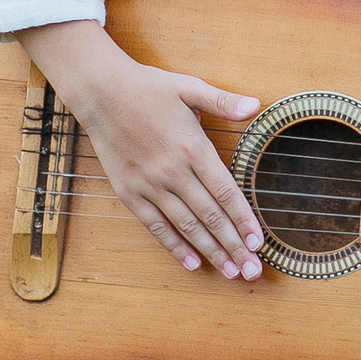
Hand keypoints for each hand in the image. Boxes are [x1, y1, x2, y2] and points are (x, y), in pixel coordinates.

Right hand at [15, 20, 264, 280]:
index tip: (259, 241)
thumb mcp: (189, 88)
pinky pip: (155, 226)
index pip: (225, 191)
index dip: (243, 219)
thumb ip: (223, 101)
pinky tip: (191, 264)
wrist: (101, 93)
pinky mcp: (130, 193)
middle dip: (234, 245)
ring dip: (210, 251)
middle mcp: (173, 171)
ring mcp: (150, 185)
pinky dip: (174, 246)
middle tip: (252, 270)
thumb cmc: (149, 88)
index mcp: (193, 147)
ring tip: (230, 271)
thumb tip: (256, 105)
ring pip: (186, 226)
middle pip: (210, 216)